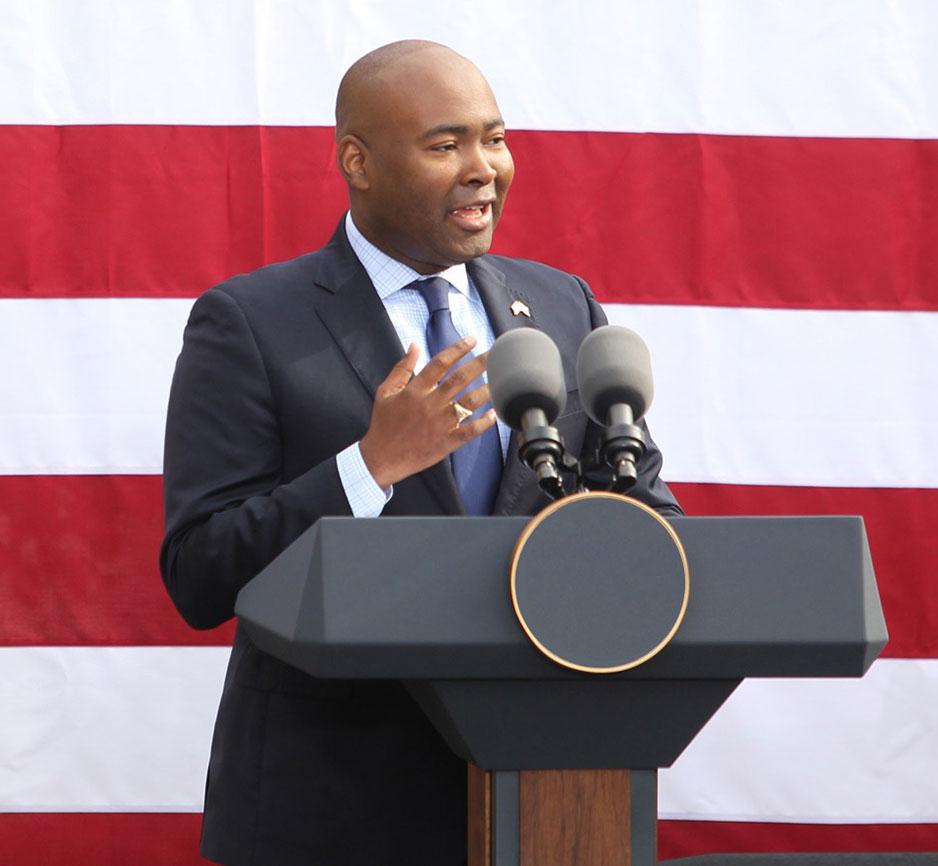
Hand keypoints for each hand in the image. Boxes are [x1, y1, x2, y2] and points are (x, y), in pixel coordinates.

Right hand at [359, 337, 496, 488]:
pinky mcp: (447, 442)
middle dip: (479, 364)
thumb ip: (401, 368)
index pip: (440, 363)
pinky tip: (494, 413)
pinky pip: (470, 431)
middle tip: (494, 355)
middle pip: (459, 379)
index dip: (458, 349)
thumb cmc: (383, 424)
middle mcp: (430, 404)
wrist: (382, 458)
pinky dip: (484, 422)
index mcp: (415, 390)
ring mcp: (440, 424)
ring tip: (499, 381)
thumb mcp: (385, 392)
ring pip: (469, 403)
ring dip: (486, 391)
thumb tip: (414, 345)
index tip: (472, 340)